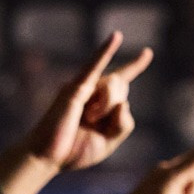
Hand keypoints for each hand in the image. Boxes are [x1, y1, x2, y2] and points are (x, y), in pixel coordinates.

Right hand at [0, 33, 152, 177]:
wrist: (46, 156)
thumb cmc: (73, 151)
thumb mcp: (108, 143)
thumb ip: (123, 124)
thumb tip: (124, 102)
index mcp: (100, 104)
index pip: (122, 80)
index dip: (135, 66)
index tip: (147, 52)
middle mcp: (91, 90)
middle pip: (122, 86)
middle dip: (116, 109)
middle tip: (94, 123)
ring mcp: (82, 86)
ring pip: (115, 84)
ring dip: (107, 107)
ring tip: (86, 118)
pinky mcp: (75, 88)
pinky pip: (94, 66)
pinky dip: (105, 51)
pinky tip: (116, 37)